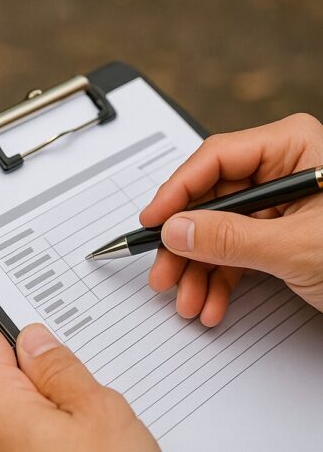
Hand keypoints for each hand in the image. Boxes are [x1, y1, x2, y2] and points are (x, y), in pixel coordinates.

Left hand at [0, 318, 164, 451]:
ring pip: (19, 419)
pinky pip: (25, 451)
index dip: (11, 323)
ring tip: (95, 432)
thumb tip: (35, 339)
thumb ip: (61, 368)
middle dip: (43, 376)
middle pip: (4, 380)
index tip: (31, 315)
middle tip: (87, 384)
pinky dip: (51, 445)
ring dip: (51, 415)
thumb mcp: (100, 412)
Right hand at [140, 113, 322, 325]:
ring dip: (200, 271)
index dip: (177, 191)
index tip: (152, 220)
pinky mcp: (282, 235)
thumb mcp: (299, 246)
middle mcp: (285, 170)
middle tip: (163, 272)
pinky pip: (237, 252)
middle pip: (211, 200)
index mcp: (294, 147)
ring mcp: (282, 204)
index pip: (217, 158)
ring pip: (219, 231)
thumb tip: (177, 229)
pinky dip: (221, 281)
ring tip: (189, 300)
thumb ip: (231, 238)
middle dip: (187, 245)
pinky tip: (214, 303)